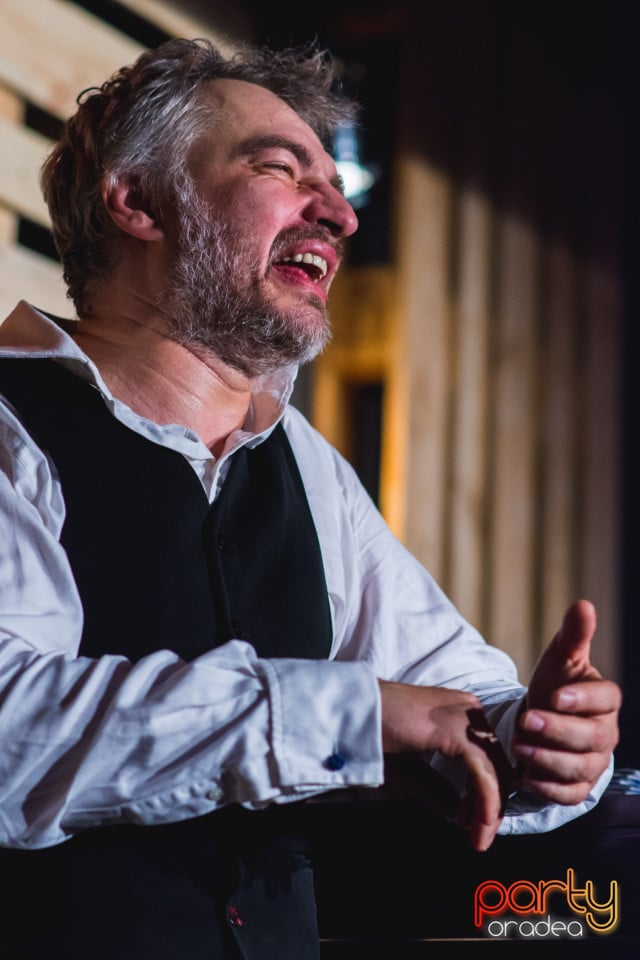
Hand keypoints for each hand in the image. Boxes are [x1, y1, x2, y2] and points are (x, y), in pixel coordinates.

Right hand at [378, 680, 504, 850]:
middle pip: (497, 764)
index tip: (472, 824)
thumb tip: (456, 811)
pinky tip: (476, 822)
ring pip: (495, 768)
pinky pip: (482, 771)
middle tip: (479, 837)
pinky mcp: (454, 728)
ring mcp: (462, 716)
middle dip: (492, 806)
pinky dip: (485, 801)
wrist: (347, 713)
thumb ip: (434, 788)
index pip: (488, 758)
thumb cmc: (370, 734)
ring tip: (478, 837)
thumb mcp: (407, 769)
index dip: (486, 795)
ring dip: (490, 809)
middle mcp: (466, 709)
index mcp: (457, 714)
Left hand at [513, 599, 621, 804]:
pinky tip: (527, 777)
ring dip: (549, 760)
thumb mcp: (559, 658)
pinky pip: (570, 794)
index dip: (583, 698)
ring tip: (519, 747)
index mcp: (604, 700)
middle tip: (526, 721)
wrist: (541, 722)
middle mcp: (605, 733)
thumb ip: (573, 635)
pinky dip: (549, 788)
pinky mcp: (579, 786)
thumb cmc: (554, 685)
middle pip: (591, 737)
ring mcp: (594, 762)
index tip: (555, 695)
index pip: (606, 699)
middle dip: (557, 730)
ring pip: (580, 767)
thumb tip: (583, 603)